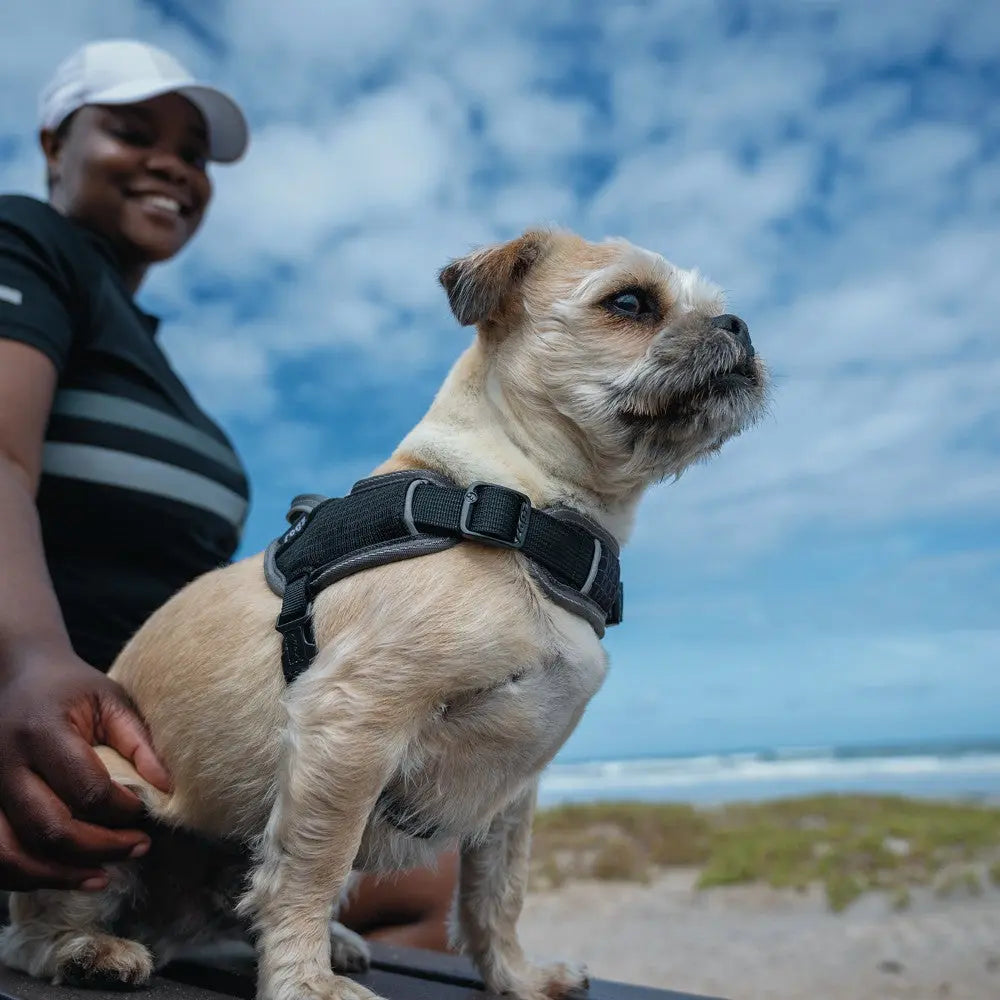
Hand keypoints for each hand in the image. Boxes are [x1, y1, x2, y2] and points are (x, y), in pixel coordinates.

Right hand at [0, 645, 171, 891]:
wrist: (16, 675)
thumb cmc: (71, 689)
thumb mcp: (110, 700)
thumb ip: (138, 742)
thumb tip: (167, 788)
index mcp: (42, 733)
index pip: (85, 789)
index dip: (122, 809)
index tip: (145, 809)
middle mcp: (5, 765)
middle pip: (49, 829)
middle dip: (99, 849)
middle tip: (139, 847)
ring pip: (11, 854)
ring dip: (59, 875)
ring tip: (102, 876)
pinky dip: (27, 875)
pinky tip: (64, 874)